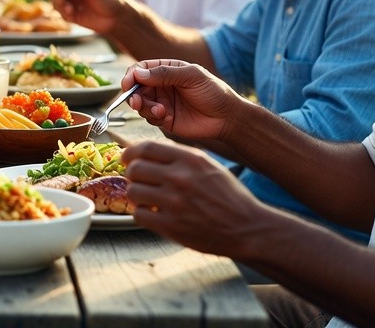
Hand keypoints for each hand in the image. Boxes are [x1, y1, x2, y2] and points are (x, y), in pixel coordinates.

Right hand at [121, 59, 241, 141]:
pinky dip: (154, 117)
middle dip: (133, 95)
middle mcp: (161, 85)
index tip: (128, 84)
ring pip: (139, 104)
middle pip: (136, 88)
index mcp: (166, 70)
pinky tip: (168, 117)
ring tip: (161, 111)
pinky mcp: (164, 119)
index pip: (141, 69)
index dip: (131, 76)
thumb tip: (138, 74)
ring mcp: (161, 102)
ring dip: (145, 107)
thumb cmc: (213, 92)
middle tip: (137, 102)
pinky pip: (149, 118)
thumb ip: (165, 73)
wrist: (226, 118)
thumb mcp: (191, 76)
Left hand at [123, 140, 268, 257]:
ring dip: (136, 195)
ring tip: (147, 198)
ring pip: (133, 191)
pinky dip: (142, 214)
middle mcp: (180, 178)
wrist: (247, 228)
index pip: (146, 147)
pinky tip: (153, 213)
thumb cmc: (229, 196)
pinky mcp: (171, 225)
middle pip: (135, 168)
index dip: (131, 152)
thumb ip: (179, 157)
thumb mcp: (209, 166)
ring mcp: (174, 202)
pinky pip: (139, 214)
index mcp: (190, 159)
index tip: (127, 158)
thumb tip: (147, 152)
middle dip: (132, 174)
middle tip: (137, 180)